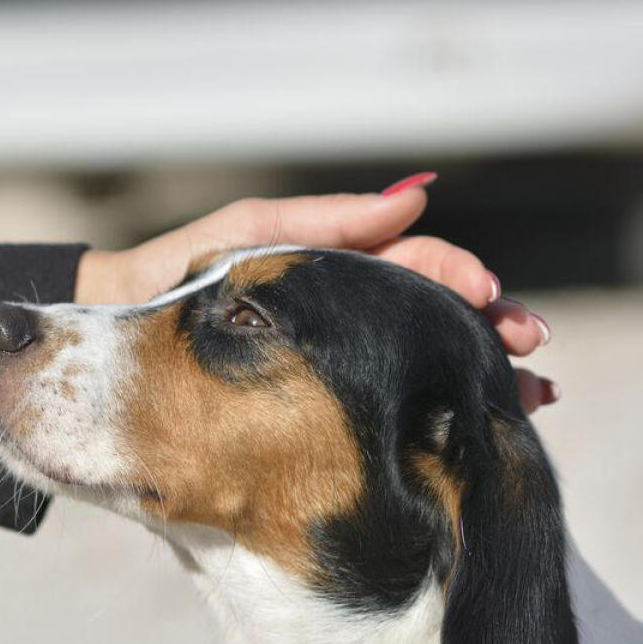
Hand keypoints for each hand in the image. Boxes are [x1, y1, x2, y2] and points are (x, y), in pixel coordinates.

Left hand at [74, 175, 557, 413]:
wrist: (110, 348)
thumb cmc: (171, 281)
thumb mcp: (246, 236)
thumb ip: (325, 222)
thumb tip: (419, 196)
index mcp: (336, 274)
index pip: (417, 270)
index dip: (461, 281)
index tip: (492, 296)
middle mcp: (345, 323)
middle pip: (434, 325)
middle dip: (488, 336)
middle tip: (532, 358)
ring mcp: (334, 371)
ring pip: (421, 375)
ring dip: (477, 386)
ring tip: (527, 404)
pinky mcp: (314, 419)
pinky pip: (382, 419)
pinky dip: (430, 428)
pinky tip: (466, 447)